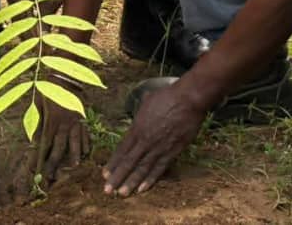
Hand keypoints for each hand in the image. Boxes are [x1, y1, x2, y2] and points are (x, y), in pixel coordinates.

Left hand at [36, 92, 88, 181]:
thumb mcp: (38, 104)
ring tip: (74, 166)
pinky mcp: (83, 117)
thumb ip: (37, 123)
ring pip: (75, 142)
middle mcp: (63, 124)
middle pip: (59, 148)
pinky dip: (85, 143)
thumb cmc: (49, 89)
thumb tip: (34, 141)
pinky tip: (86, 151)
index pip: (44, 145)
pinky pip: (85, 133)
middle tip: (51, 178)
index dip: (39, 159)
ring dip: (73, 155)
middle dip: (54, 164)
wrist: (66, 75)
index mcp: (50, 121)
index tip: (34, 171)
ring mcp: (75, 121)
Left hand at [102, 80, 205, 196]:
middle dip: (117, 177)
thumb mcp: (146, 102)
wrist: (187, 100)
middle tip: (107, 190)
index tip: (104, 174)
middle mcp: (145, 140)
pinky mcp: (172, 152)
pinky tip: (142, 189)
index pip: (122, 149)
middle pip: (128, 161)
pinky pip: (159, 168)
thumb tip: (138, 112)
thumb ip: (140, 112)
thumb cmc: (167, 97)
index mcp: (137, 127)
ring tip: (121, 194)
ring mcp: (158, 147)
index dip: (113, 163)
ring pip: (142, 168)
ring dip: (131, 182)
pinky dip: (150, 179)